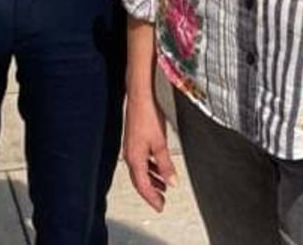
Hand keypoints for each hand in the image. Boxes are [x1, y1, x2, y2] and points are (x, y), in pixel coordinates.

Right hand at [122, 92, 177, 212]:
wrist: (140, 97)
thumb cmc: (147, 116)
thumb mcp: (160, 143)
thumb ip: (166, 164)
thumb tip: (172, 181)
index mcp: (135, 159)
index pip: (143, 186)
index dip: (152, 198)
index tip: (160, 206)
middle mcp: (130, 155)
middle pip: (140, 180)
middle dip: (151, 192)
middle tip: (160, 201)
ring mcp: (131, 147)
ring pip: (140, 170)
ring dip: (151, 179)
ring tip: (162, 185)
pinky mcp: (134, 140)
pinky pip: (141, 160)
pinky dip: (150, 167)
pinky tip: (158, 165)